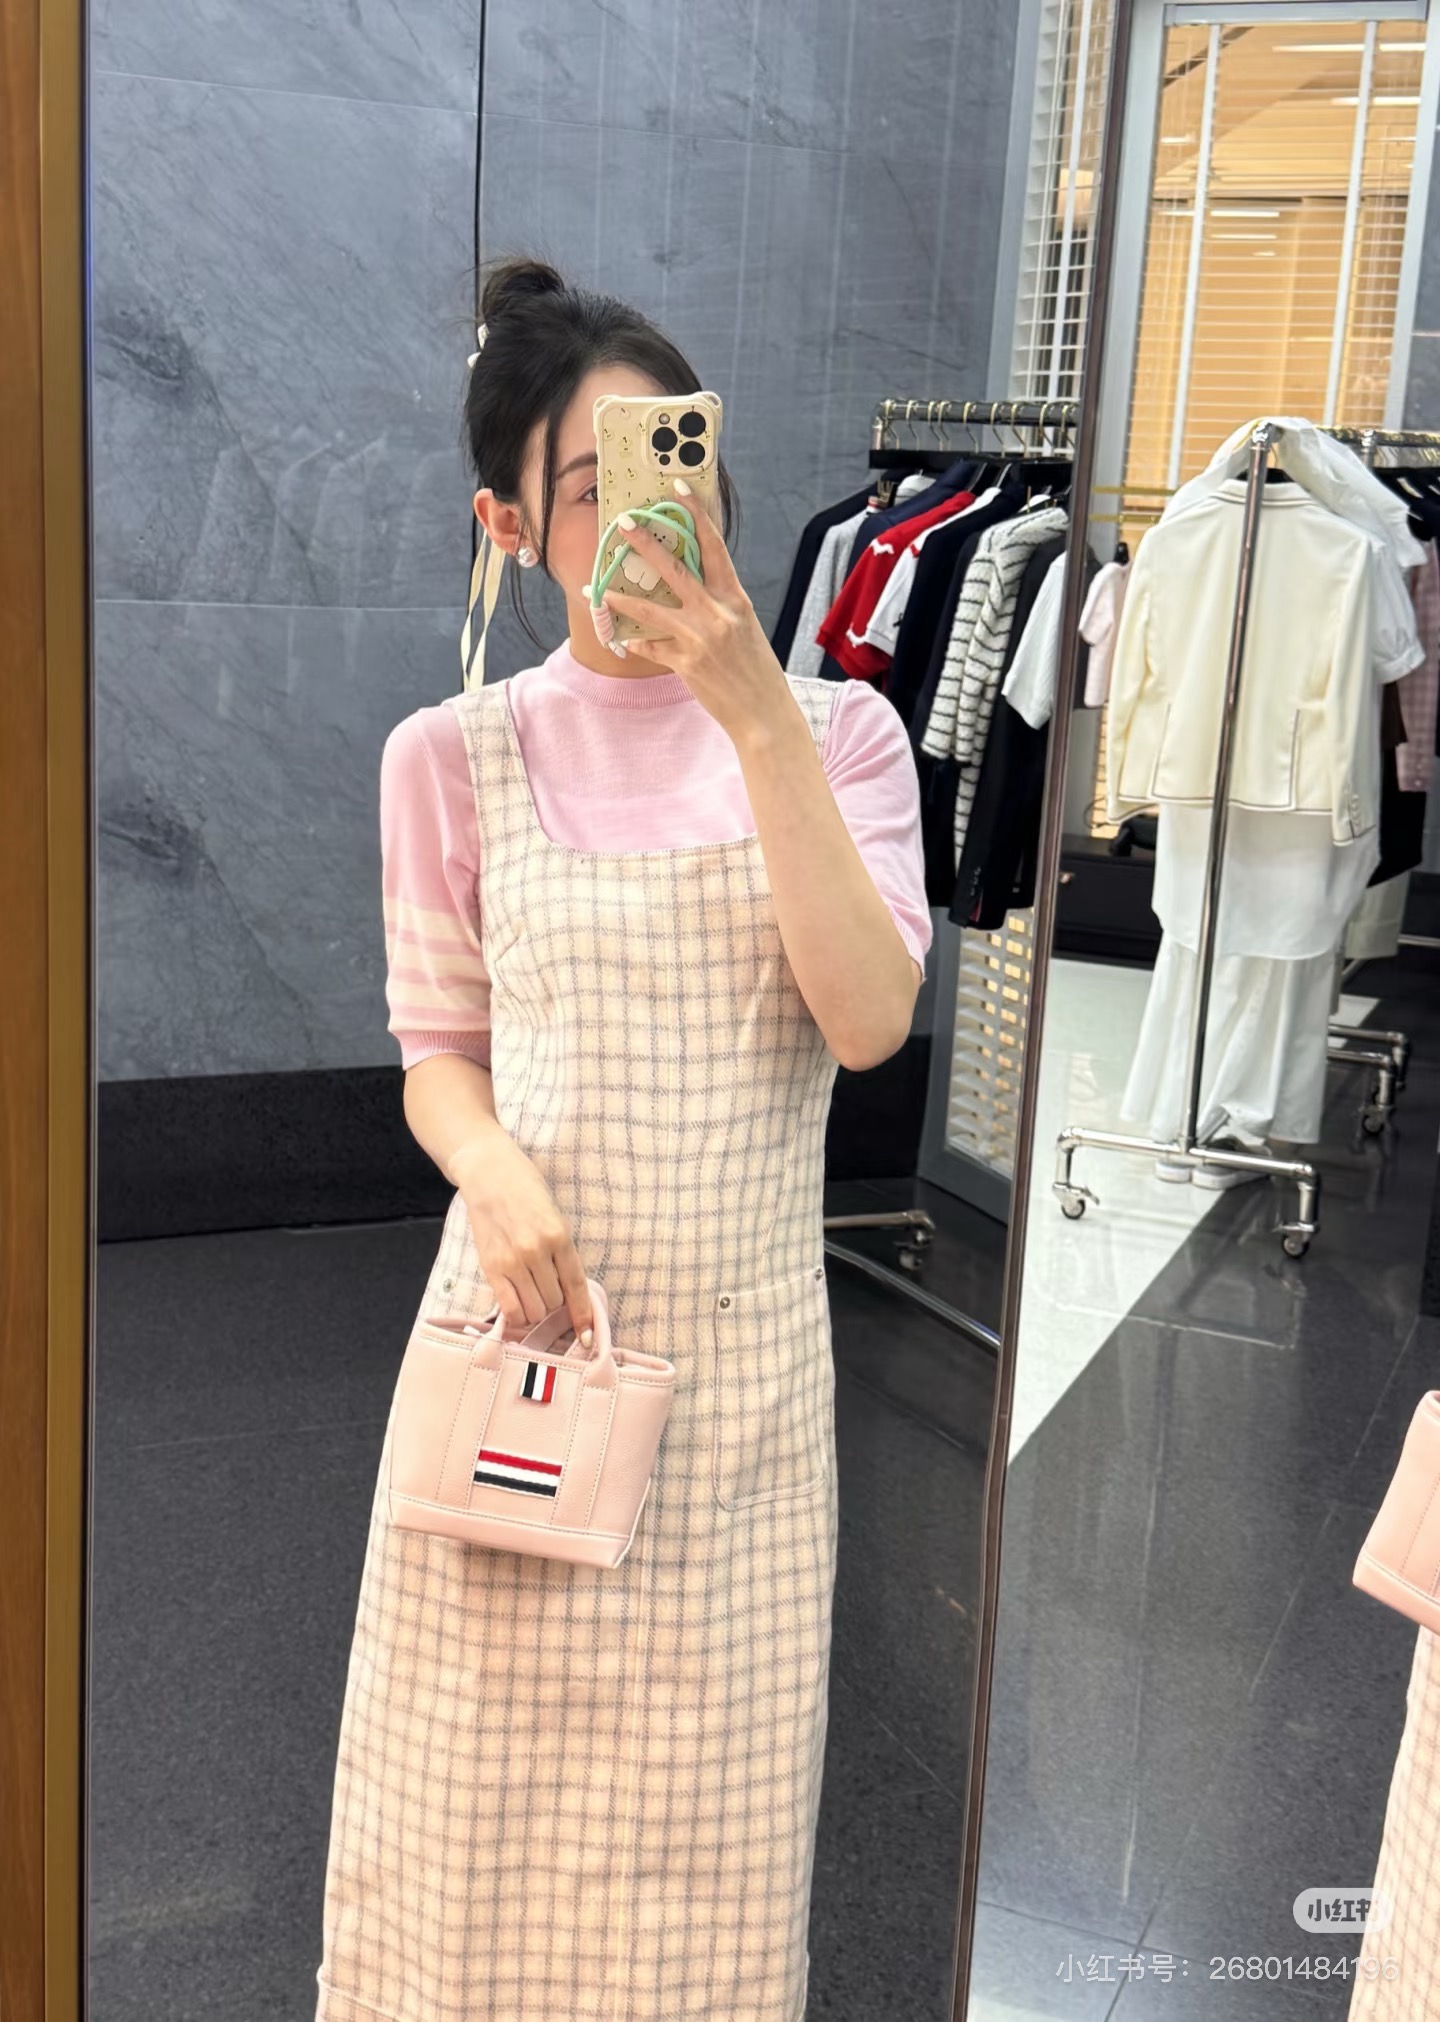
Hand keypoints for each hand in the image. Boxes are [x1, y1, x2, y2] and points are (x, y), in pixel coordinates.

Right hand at [450, 1135, 593, 1345]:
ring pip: (533, 1309)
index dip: (583, 1315)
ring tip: (531, 1291)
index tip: (588, 1336)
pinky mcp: (490, 1266)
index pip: (576, 1286)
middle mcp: (536, 1251)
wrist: (488, 1170)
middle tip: (547, 1289)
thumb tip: (568, 1287)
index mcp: (559, 1235)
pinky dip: (516, 1314)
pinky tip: (518, 1304)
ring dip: (536, 1308)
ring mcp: (512, 1260)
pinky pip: (509, 1307)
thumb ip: (562, 1249)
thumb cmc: (525, 1187)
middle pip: (554, 1302)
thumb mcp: (555, 1214)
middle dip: (555, 1303)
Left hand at [595, 481, 798, 747]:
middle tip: (625, 524)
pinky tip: (623, 638)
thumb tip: (693, 585)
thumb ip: (720, 604)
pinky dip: (637, 642)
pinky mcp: (685, 664)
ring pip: (652, 609)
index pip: (714, 546)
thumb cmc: (756, 669)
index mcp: (734, 598)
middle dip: (646, 544)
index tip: (678, 491)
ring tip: (599, 587)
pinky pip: (651, 647)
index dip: (696, 515)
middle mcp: (717, 613)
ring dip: (622, 596)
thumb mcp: (745, 627)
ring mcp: (699, 638)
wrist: (763, 712)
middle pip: (675, 569)